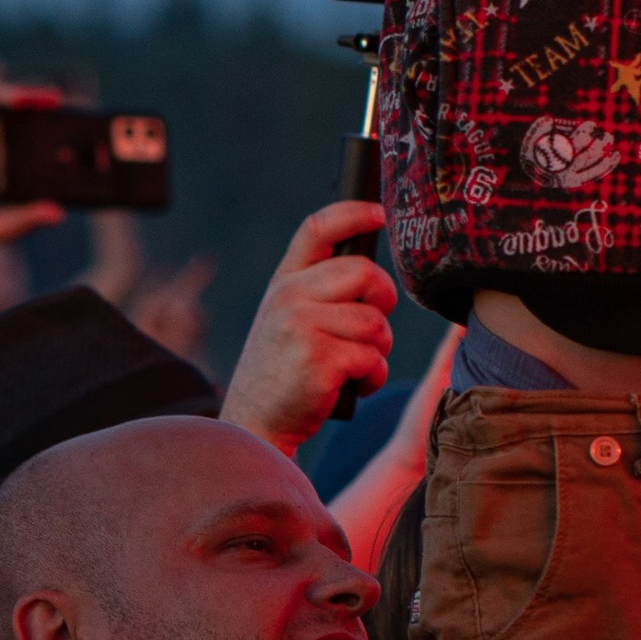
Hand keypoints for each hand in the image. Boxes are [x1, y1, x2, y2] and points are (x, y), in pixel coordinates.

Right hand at [221, 200, 399, 450]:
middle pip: (365, 273)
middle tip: (373, 328)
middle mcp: (289, 297)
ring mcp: (301, 326)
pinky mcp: (319, 359)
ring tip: (355, 366)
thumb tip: (373, 274)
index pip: (317, 230)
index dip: (352, 214)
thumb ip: (318, 291)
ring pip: (375, 322)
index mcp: (284, 282)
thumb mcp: (286, 319)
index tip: (379, 214)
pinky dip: (373, 376)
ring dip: (378, 350)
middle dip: (384, 301)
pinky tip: (352, 386)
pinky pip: (372, 357)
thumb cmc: (284, 372)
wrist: (256, 425)